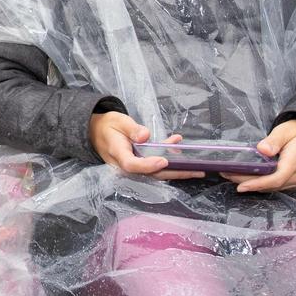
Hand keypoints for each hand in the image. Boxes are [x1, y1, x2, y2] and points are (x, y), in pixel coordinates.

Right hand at [89, 112, 203, 179]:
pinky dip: (170, 161)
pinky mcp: (140, 166)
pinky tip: (178, 146)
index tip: (164, 161)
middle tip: (197, 171)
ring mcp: (134, 168)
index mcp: (118, 154)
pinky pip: (156, 167)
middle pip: (151, 174)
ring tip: (197, 168)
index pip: (133, 165)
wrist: (97, 133)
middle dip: (175, 173)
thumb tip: (145, 136)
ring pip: (157, 173)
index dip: (149, 165)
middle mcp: (126, 166)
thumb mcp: (118, 121)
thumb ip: (131, 128)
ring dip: (177, 170)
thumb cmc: (108, 126)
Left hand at [222, 118, 295, 192]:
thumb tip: (262, 149)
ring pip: (274, 187)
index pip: (276, 178)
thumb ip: (274, 140)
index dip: (258, 184)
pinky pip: (278, 186)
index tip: (241, 186)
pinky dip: (263, 184)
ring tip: (232, 176)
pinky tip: (248, 179)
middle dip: (249, 183)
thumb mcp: (285, 130)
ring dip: (254, 184)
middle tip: (227, 175)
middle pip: (272, 184)